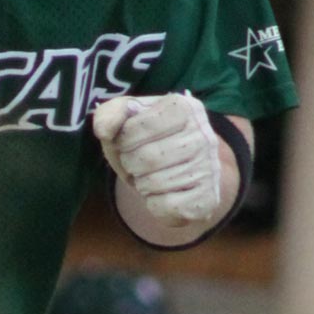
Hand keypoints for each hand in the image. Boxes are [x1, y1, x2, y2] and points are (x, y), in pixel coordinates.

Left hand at [92, 92, 223, 231]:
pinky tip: (164, 193)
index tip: (129, 142)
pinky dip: (154, 204)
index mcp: (184, 107)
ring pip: (155, 184)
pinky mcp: (208, 197)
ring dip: (142, 184)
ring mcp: (210, 167)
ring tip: (151, 176)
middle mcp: (204, 134)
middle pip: (146, 158)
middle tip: (138, 163)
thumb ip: (109, 115)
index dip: (123, 141)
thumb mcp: (126, 119)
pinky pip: (166, 206)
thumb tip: (103, 131)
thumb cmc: (148, 139)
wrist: (182, 167)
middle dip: (131, 164)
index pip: (135, 129)